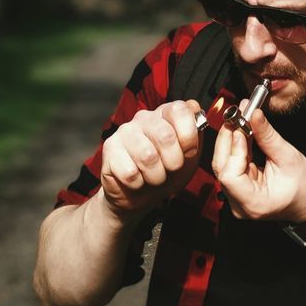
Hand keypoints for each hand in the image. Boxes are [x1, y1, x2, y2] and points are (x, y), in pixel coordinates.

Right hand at [99, 100, 201, 220]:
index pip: (180, 109)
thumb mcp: (189, 155)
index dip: (189, 135)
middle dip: (174, 161)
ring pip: (147, 156)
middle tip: (170, 169)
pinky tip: (136, 180)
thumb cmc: (167, 171)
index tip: (189, 151)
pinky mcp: (109, 149)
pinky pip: (130, 172)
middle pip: (165, 136)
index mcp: (165, 114)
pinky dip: (138, 183)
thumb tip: (195, 110)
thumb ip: (196, 133)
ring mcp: (124, 132)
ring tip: (154, 176)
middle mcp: (143, 117)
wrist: (140, 196)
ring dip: (156, 175)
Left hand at [212, 108, 305, 221]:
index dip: (233, 150)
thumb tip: (254, 114)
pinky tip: (241, 135)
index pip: (230, 176)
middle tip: (237, 118)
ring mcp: (235, 198)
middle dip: (227, 140)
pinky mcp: (236, 189)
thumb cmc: (302, 187)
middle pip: (221, 167)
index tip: (242, 130)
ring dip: (229, 141)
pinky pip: (228, 165)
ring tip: (240, 123)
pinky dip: (234, 148)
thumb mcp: (288, 157)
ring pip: (222, 164)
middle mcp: (239, 204)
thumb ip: (268, 136)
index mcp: (253, 203)